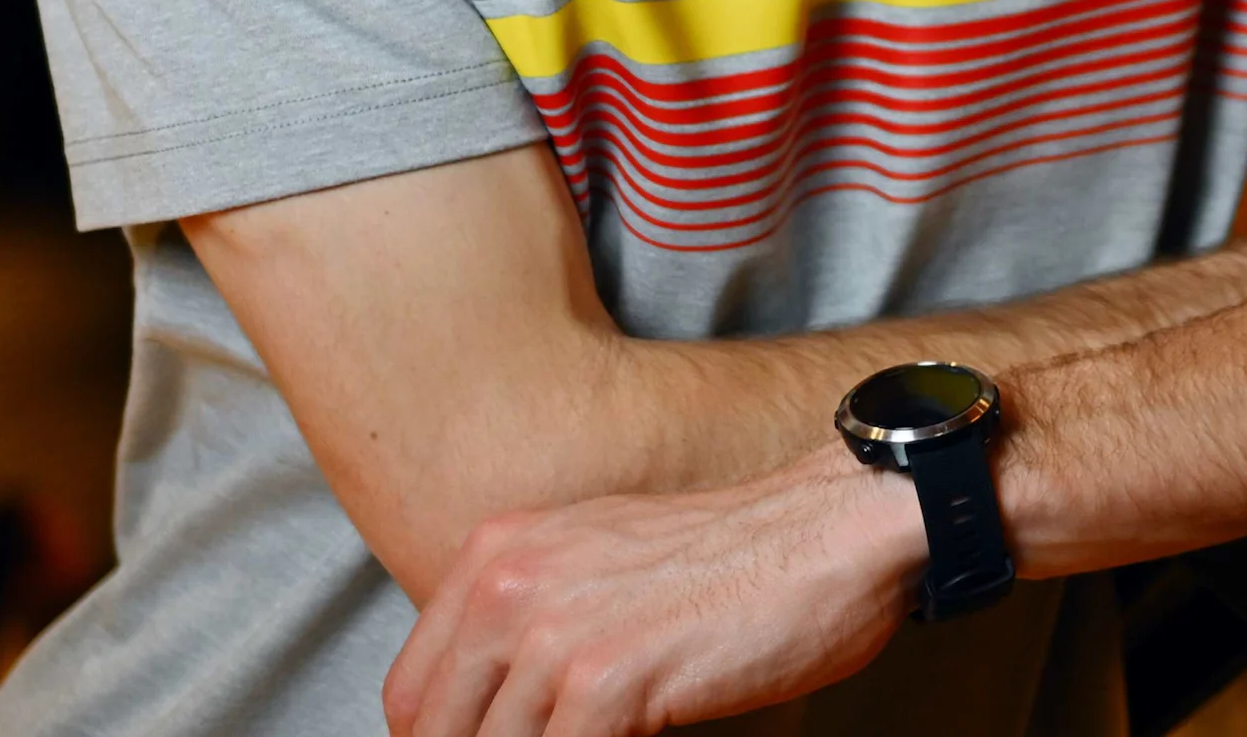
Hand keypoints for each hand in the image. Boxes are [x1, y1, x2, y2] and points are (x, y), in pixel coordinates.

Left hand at [383, 452, 924, 736]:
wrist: (834, 529)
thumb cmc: (741, 554)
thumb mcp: (604, 560)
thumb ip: (536, 624)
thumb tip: (501, 708)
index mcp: (500, 553)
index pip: (412, 693)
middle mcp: (510, 586)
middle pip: (434, 732)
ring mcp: (553, 635)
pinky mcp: (605, 682)